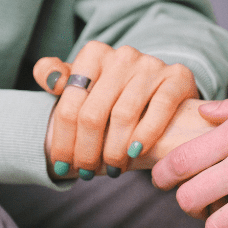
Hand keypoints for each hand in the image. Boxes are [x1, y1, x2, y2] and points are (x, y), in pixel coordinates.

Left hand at [34, 41, 198, 177]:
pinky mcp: (177, 76)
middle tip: (87, 173)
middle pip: (93, 114)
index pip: (70, 105)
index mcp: (93, 54)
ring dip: (114, 151)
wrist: (163, 88)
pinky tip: (135, 153)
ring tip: (112, 169)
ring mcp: (151, 64)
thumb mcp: (83, 83)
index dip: (63, 141)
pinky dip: (145, 135)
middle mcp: (122, 55)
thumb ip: (57, 77)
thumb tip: (50, 78)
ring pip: (123, 115)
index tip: (61, 166)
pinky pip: (159, 109)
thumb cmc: (114, 93)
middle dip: (87, 151)